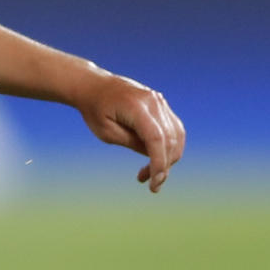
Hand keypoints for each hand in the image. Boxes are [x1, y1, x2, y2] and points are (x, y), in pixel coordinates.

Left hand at [76, 72, 185, 191]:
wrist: (93, 85)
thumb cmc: (95, 110)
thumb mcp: (106, 132)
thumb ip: (132, 143)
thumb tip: (155, 156)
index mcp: (135, 106)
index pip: (156, 138)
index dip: (159, 163)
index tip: (155, 184)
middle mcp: (152, 101)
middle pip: (169, 139)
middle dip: (164, 165)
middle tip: (151, 183)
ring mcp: (159, 101)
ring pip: (177, 135)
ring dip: (169, 157)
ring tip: (151, 172)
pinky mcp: (161, 104)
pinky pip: (174, 127)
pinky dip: (170, 145)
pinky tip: (157, 157)